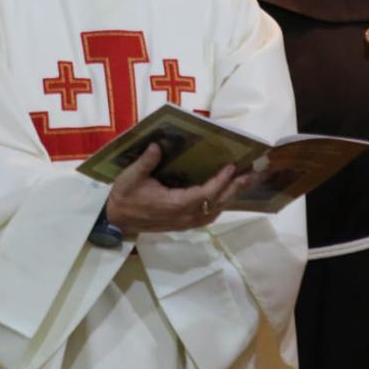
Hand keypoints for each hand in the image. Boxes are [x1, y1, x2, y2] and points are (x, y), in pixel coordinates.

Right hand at [104, 144, 253, 234]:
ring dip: (230, 197)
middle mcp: (183, 216)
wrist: (116, 220)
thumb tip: (158, 144)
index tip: (232, 167)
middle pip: (216, 204)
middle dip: (235, 188)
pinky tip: (226, 195)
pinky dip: (219, 205)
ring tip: (244, 182)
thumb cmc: (125, 197)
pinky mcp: (183, 224)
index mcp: (173, 204)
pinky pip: (207, 216)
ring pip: (214, 211)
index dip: (220, 182)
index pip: (204, 194)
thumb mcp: (131, 177)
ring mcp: (184, 222)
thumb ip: (146, 162)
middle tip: (252, 174)